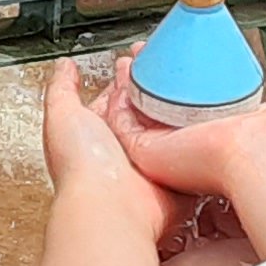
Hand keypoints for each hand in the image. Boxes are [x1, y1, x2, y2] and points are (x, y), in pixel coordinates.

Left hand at [42, 57, 186, 249]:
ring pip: (168, 129)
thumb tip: (63, 66)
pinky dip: (196, 140)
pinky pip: (188, 154)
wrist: (110, 205)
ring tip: (191, 87)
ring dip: (179, 111)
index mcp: (96, 133)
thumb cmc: (81, 166)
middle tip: (168, 69)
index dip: (126, 80)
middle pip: (145, 112)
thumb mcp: (61, 115)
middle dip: (156, 91)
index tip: (137, 60)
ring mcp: (150, 165)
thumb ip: (61, 88)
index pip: (115, 99)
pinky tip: (204, 122)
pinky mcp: (173, 179)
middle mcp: (123, 150)